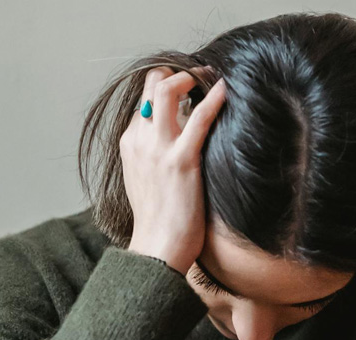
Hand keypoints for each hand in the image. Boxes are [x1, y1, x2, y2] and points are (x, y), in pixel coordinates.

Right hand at [121, 65, 227, 276]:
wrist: (157, 250)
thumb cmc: (158, 223)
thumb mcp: (146, 182)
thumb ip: (153, 158)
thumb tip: (172, 147)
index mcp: (130, 145)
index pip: (144, 100)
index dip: (165, 88)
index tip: (186, 88)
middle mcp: (139, 140)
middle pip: (151, 85)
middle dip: (175, 73)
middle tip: (198, 76)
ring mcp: (158, 149)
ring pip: (167, 89)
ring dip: (191, 77)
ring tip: (210, 77)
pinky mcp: (181, 161)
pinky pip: (199, 118)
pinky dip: (213, 98)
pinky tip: (225, 89)